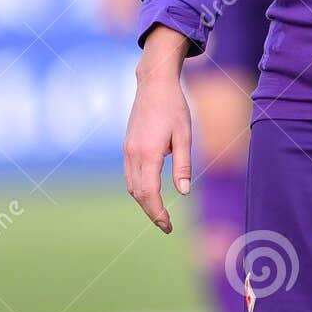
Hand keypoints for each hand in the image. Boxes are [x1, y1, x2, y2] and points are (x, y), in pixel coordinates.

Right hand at [124, 58, 191, 233]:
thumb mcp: (184, 135)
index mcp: (148, 153)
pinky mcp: (127, 146)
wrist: (153, 85)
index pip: (149, 193)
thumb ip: (183, 165)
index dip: (157, 213)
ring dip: (144, 202)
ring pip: (131, 186)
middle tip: (166, 225)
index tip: (168, 226)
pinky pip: (130, 175)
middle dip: (151, 212)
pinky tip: (151, 193)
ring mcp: (127, 150)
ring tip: (160, 213)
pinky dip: (139, 189)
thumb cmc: (174, 107)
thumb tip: (184, 192)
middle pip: (137, 193)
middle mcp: (133, 154)